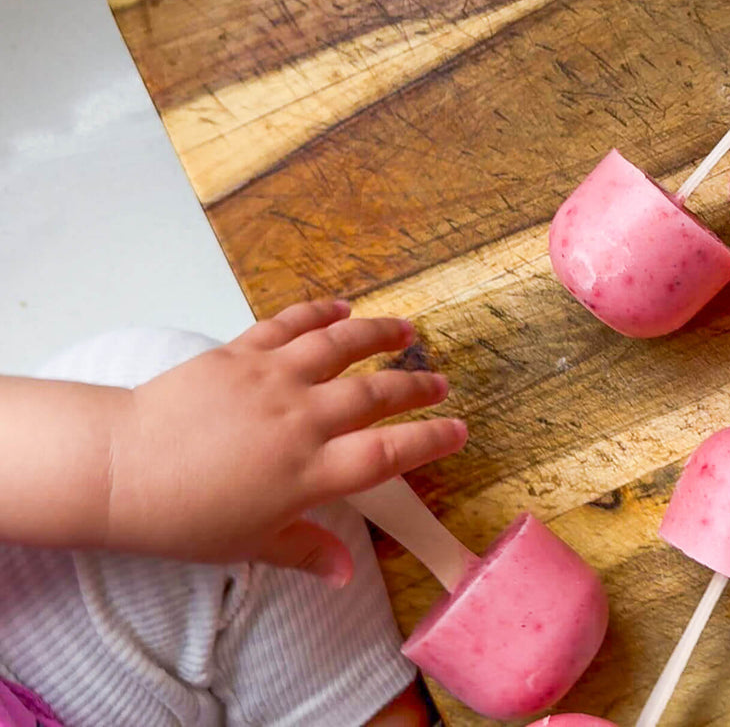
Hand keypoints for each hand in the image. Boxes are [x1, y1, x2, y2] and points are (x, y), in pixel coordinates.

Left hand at [106, 299, 465, 585]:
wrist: (118, 470)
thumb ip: (307, 551)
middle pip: (376, 395)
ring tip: (406, 331)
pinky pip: (288, 325)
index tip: (458, 431)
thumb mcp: (250, 544)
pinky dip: (318, 312)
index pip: (388, 453)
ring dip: (379, 335)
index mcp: (309, 473)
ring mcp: (271, 381)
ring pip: (340, 347)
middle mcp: (301, 421)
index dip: (430, 441)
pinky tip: (340, 308)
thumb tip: (347, 573)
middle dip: (416, 387)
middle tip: (440, 383)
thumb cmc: (184, 518)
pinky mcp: (239, 354)